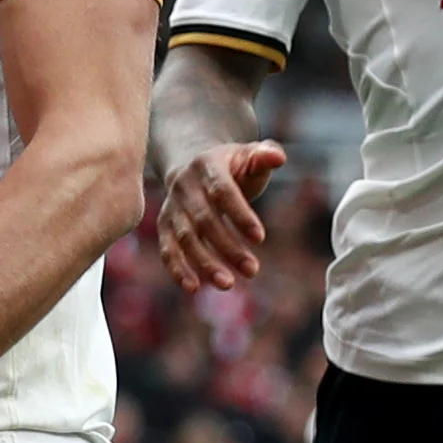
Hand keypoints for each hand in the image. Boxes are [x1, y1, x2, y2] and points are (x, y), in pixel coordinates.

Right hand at [153, 140, 286, 290]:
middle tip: (252, 270)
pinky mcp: (164, 226)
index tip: (260, 238)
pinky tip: (193, 288)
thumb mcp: (249, 155)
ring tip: (227, 284)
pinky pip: (167, 249)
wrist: (192, 163)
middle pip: (205, 220)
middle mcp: (185, 186)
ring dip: (204, 263)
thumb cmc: (231, 166)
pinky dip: (177, 269)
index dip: (240, 215)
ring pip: (185, 238)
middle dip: (228, 247)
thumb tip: (277, 157)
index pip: (223, 192)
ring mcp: (172, 207)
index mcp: (207, 165)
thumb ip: (265, 155)